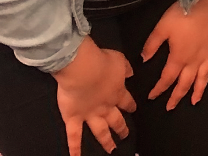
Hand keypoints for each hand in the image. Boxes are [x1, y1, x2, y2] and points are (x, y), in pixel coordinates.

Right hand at [54, 36, 134, 154]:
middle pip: (116, 120)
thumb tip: (131, 72)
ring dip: (106, 141)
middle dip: (122, 128)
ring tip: (111, 149)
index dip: (131, 106)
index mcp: (117, 92)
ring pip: (100, 131)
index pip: (127, 102)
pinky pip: (74, 136)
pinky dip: (75, 148)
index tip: (133, 110)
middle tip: (125, 135)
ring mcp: (89, 115)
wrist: (83, 69)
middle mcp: (105, 107)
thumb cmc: (101, 61)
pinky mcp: (73, 118)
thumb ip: (126, 68)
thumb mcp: (120, 60)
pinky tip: (76, 157)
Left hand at [141, 0, 207, 110]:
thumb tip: (144, 59)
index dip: (159, 89)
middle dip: (177, 96)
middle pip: (185, 83)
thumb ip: (152, 45)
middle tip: (171, 107)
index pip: (167, 78)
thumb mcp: (162, 27)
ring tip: (195, 101)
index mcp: (179, 57)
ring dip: (199, 90)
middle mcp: (195, 60)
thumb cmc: (183, 13)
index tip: (152, 96)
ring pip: (204, 77)